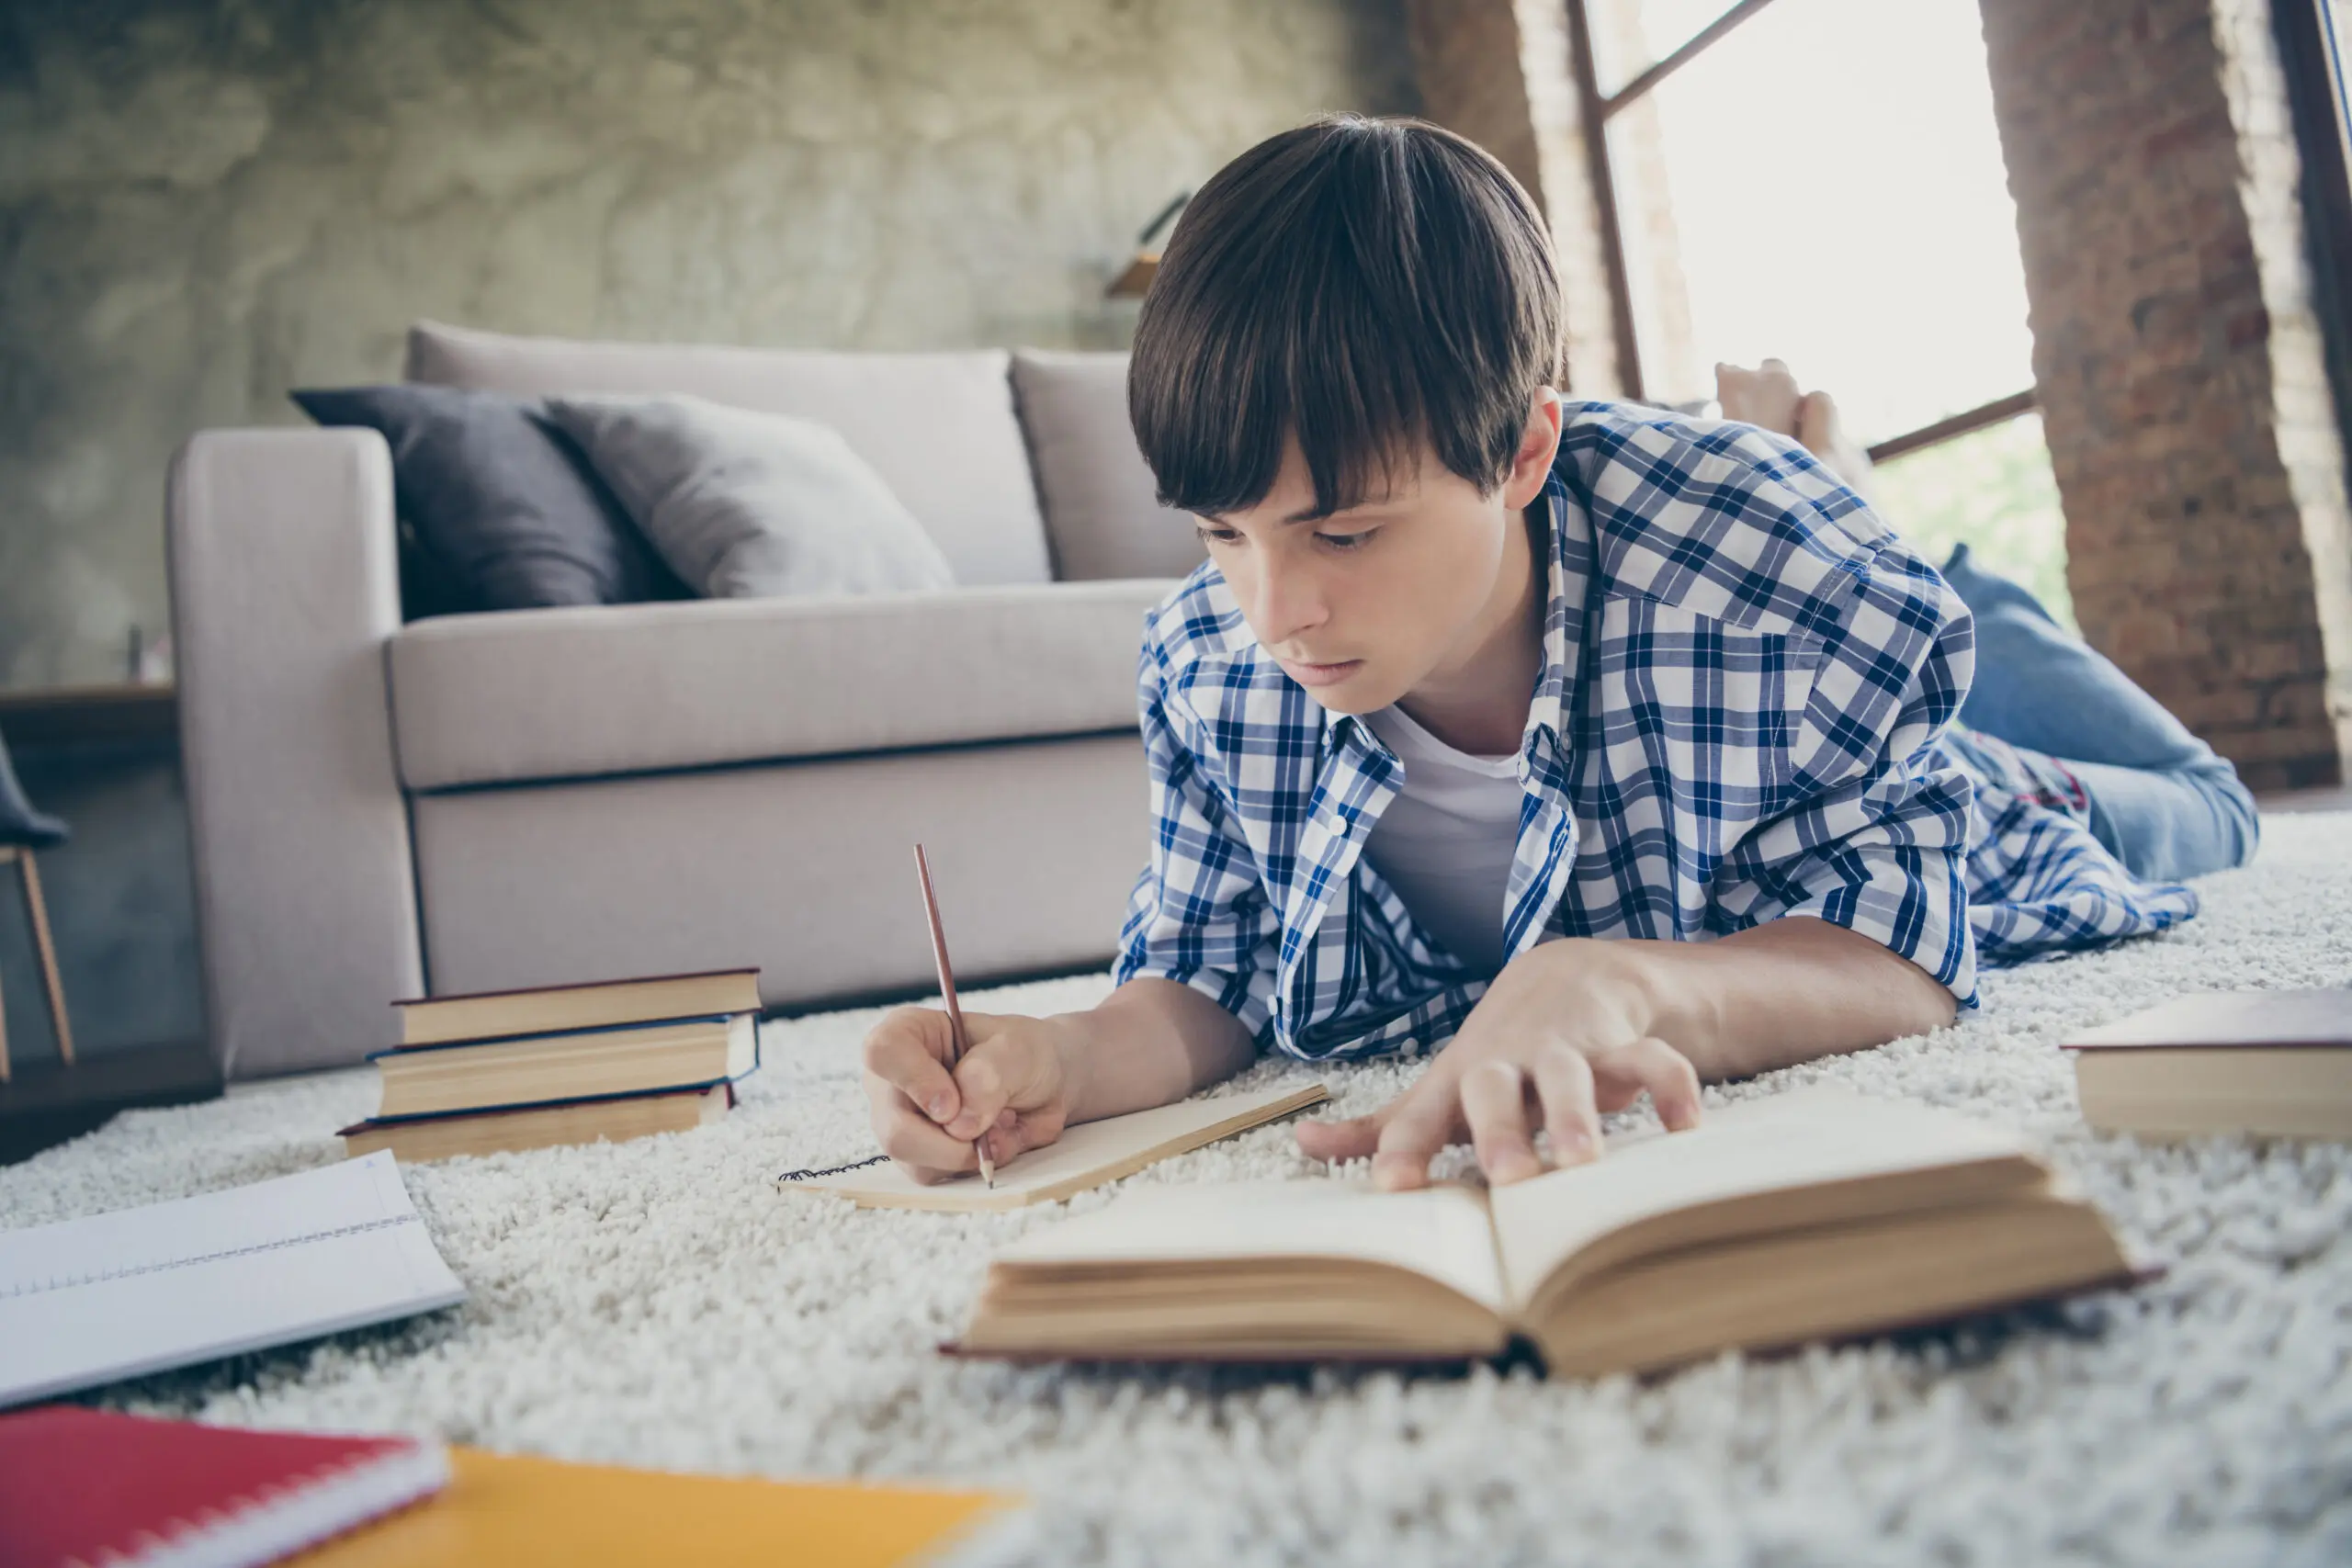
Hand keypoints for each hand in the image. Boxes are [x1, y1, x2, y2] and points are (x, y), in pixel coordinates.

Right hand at [860, 1006, 1078, 1182]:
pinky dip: (974, 1165)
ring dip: (969, 1153)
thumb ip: (988, 1075)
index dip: (916, 1081)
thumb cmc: (1025, 1053)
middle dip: (950, 1142)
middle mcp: (893, 1079)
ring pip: (914, 1160)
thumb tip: (959, 1124)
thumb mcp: (1019, 1049)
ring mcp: (900, 1121)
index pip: (883, 1052)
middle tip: (991, 1128)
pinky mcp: (918, 1155)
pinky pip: (935, 1175)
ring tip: (1001, 1124)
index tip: (953, 1103)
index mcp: (909, 1032)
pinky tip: (994, 1141)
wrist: (1046, 1083)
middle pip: (894, 1127)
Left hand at [1294, 939, 1701, 1189]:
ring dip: (1576, 1113)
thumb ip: (1383, 1126)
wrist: (1571, 978)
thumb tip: (1302, 1143)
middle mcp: (1509, 1062)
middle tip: (1508, 1177)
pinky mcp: (1624, 1045)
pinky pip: (1654, 1060)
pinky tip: (1683, 1128)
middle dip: (1500, 1129)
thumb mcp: (1440, 1088)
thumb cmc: (1495, 1058)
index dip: (1406, 1147)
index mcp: (1459, 1081)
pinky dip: (1672, 1088)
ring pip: (1571, 1074)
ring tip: (1583, 1162)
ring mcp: (1566, 1050)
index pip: (1423, 1114)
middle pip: (1495, 1087)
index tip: (1393, 1186)